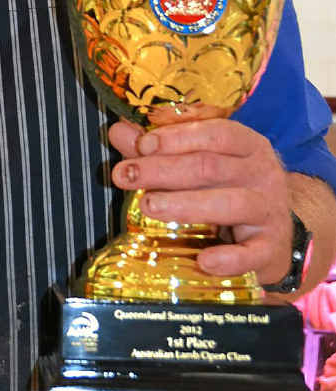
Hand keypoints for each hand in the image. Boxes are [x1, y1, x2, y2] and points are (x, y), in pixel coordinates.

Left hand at [108, 118, 292, 285]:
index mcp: (246, 145)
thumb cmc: (227, 190)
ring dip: (186, 205)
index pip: (215, 132)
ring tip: (148, 206)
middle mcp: (262, 173)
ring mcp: (269, 211)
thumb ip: (159, 149)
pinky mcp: (270, 247)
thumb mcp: (200, 164)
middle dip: (163, 170)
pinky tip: (204, 261)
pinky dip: (229, 258)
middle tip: (125, 175)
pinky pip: (252, 253)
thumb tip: (119, 130)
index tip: (141, 146)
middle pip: (211, 166)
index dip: (176, 137)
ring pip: (231, 203)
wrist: (271, 236)